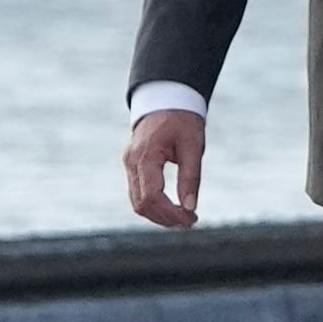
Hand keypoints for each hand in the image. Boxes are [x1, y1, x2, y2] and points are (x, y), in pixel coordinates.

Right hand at [125, 109, 206, 230]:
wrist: (167, 99)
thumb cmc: (183, 120)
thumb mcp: (193, 146)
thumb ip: (191, 177)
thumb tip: (191, 207)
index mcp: (145, 155)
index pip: (151, 196)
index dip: (170, 213)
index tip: (191, 219)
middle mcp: (131, 162)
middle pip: (141, 204)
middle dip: (165, 218)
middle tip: (190, 222)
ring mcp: (128, 164)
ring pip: (136, 202)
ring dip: (158, 215)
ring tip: (184, 219)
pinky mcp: (132, 166)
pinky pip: (138, 193)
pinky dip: (154, 205)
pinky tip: (173, 208)